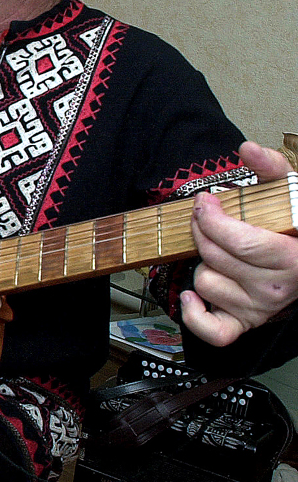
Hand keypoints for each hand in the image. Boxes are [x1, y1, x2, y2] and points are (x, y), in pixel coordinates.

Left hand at [182, 140, 297, 345]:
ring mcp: (260, 308)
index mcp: (291, 258)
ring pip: (207, 283)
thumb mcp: (294, 194)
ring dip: (205, 264)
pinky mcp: (246, 322)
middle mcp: (275, 288)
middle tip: (206, 217)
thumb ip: (273, 169)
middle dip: (202, 231)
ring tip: (222, 252)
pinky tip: (192, 295)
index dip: (211, 219)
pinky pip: (212, 331)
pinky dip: (195, 316)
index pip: (239, 242)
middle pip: (216, 257)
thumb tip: (248, 150)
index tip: (205, 202)